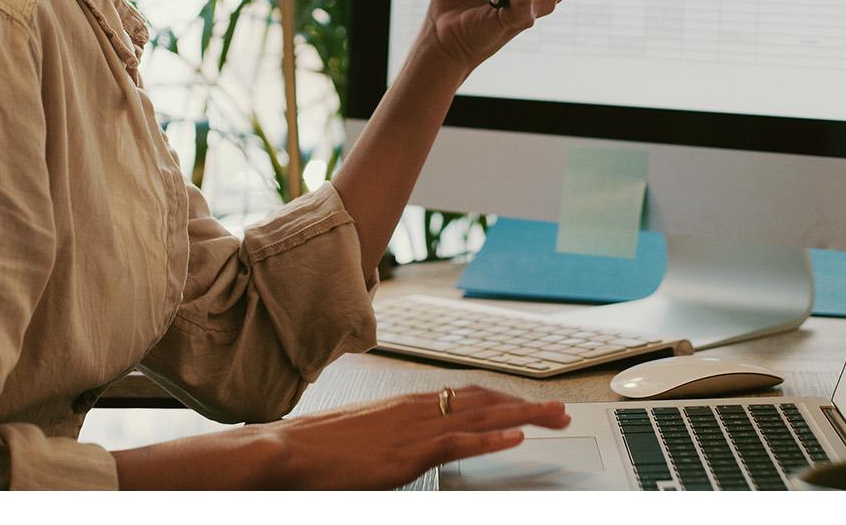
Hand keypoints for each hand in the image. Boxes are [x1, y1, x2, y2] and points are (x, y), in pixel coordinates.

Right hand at [267, 385, 570, 488]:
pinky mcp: (407, 452)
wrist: (285, 449)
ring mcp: (413, 428)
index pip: (468, 394)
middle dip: (526, 405)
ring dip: (524, 416)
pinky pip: (458, 441)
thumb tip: (405, 447)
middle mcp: (416, 408)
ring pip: (482, 415)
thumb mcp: (365, 438)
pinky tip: (515, 438)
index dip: (505, 398)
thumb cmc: (317, 448)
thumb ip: (393, 439)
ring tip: (555, 418)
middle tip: (560, 411)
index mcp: (407, 404)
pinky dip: (491, 438)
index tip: (530, 405)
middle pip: (485, 399)